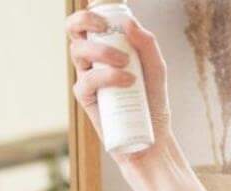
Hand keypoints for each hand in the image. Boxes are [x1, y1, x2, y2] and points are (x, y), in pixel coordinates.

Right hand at [66, 8, 178, 178]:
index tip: (109, 14)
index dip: (91, 11)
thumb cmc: (153, 101)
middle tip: (105, 25)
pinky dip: (106, 76)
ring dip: (101, 50)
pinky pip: (86, 80)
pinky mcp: (85, 98)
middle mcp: (93, 59)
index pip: (92, 21)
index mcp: (108, 46)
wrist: (150, 138)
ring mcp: (87, 77)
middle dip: (84, 19)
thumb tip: (128, 21)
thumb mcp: (156, 68)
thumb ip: (146, 43)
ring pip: (78, 50)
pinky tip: (127, 81)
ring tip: (126, 64)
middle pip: (74, 29)